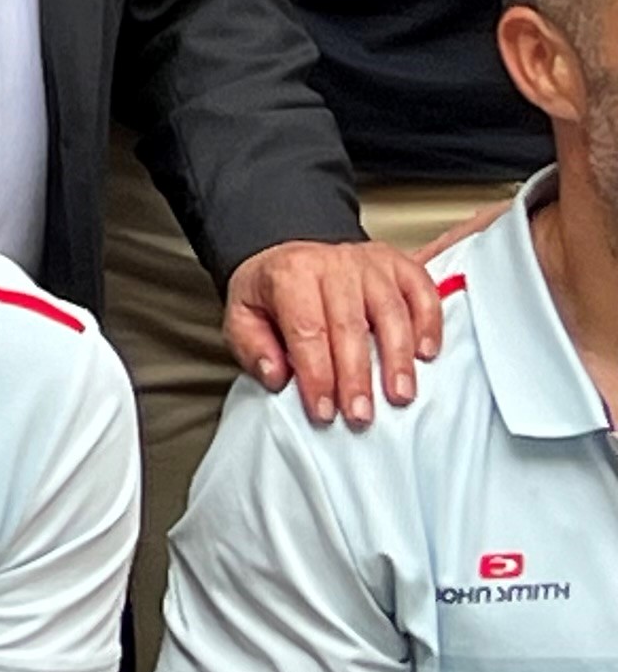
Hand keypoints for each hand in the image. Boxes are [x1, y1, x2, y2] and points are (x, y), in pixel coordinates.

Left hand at [225, 237, 444, 425]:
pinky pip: (422, 291)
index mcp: (289, 275)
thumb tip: (278, 376)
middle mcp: (332, 264)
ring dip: (397, 358)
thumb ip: (253, 349)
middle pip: (349, 326)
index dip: (317, 376)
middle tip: (361, 415)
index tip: (324, 412)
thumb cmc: (271, 293)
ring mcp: (369, 262)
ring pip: (390, 312)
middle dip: (356, 377)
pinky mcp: (398, 264)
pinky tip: (426, 354)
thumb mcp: (242, 317)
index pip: (306, 331)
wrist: (291, 256)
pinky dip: (428, 323)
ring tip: (399, 395)